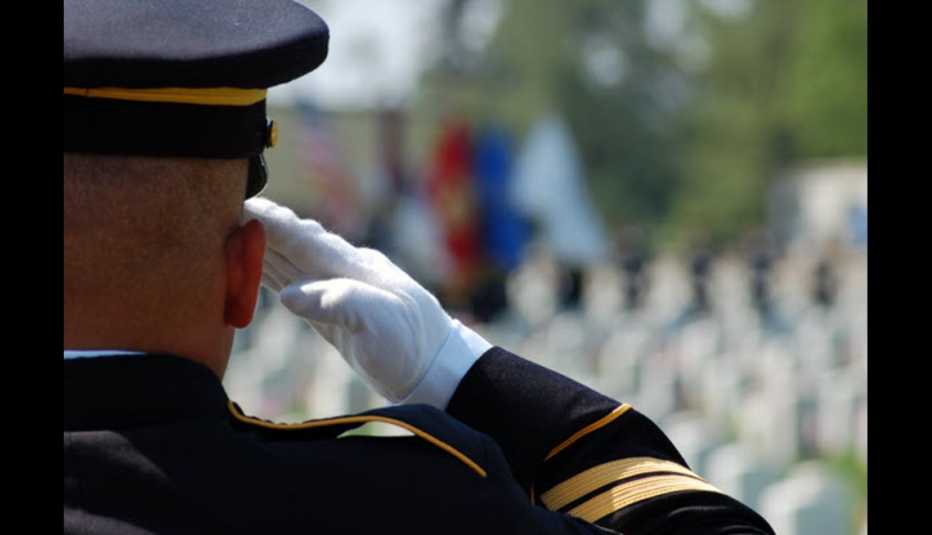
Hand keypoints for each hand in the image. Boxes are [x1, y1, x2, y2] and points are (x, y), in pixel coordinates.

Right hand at [243, 198, 490, 407]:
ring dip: (259, 248)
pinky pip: (293, 287)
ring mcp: (337, 291)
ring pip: (289, 262)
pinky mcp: (332, 314)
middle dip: (258, 227)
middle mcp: (342, 272)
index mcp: (353, 267)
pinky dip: (269, 275)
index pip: (304, 238)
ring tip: (225, 232)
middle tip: (220, 210)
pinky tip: (253, 269)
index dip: (272, 223)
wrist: (434, 370)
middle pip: (292, 243)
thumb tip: (289, 295)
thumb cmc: (411, 344)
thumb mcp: (381, 322)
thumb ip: (338, 302)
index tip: (242, 204)